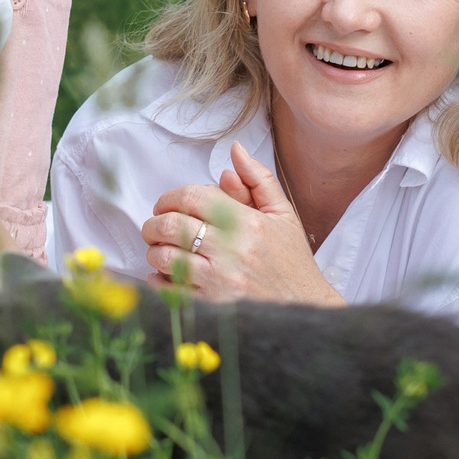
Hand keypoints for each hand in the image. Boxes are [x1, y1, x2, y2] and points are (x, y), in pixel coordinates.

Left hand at [139, 142, 342, 306]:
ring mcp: (219, 281)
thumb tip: (235, 150)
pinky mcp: (210, 306)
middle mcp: (231, 251)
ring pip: (164, 257)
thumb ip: (258, 180)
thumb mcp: (283, 214)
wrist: (304, 307)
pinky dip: (158, 279)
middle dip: (154, 222)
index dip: (171, 197)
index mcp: (247, 223)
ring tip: (160, 249)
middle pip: (171, 225)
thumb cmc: (292, 261)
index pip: (193, 197)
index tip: (167, 204)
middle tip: (155, 225)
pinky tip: (166, 274)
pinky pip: (168, 289)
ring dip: (154, 250)